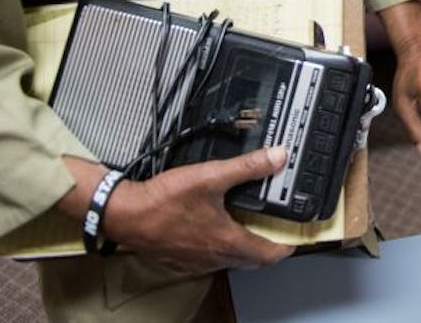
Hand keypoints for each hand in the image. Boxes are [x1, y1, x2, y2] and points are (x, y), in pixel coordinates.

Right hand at [58, 149, 294, 274]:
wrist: (125, 214)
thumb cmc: (164, 201)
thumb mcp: (211, 176)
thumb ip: (247, 166)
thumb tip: (278, 157)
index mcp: (227, 240)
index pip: (270, 254)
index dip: (286, 246)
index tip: (295, 237)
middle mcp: (214, 257)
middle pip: (252, 260)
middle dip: (267, 248)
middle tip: (275, 230)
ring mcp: (196, 262)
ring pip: (230, 260)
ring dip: (243, 247)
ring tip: (248, 225)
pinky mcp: (180, 261)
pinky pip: (209, 260)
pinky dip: (219, 248)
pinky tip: (214, 229)